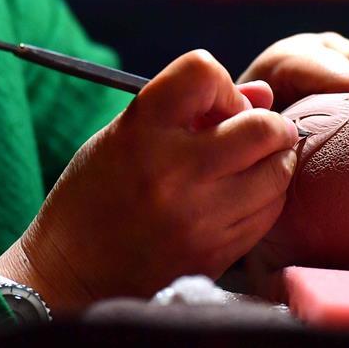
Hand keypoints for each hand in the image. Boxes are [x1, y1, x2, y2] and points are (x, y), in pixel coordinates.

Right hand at [0, 50, 298, 312]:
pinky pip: (269, 212)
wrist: (71, 275)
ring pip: (277, 172)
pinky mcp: (215, 253)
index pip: (203, 73)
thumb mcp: (126, 135)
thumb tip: (264, 94)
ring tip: (250, 165)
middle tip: (257, 131)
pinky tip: (242, 196)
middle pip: (261, 127)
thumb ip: (192, 108)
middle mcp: (173, 172)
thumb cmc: (98, 193)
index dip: (220, 84)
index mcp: (141, 130)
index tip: (216, 105)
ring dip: (274, 160)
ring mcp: (198, 217)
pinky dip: (266, 197)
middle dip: (268, 124)